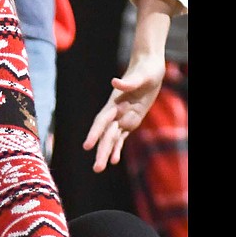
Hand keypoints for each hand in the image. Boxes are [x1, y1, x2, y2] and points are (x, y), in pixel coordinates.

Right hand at [82, 54, 165, 172]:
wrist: (148, 67)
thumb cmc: (145, 69)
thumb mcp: (141, 76)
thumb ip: (128, 82)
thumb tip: (114, 82)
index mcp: (115, 102)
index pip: (101, 121)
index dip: (94, 134)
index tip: (87, 146)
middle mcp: (115, 112)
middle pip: (105, 135)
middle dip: (100, 151)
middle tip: (96, 169)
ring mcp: (122, 116)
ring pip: (111, 139)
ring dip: (106, 153)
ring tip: (98, 169)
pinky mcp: (130, 119)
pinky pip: (122, 137)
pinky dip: (117, 148)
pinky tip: (114, 160)